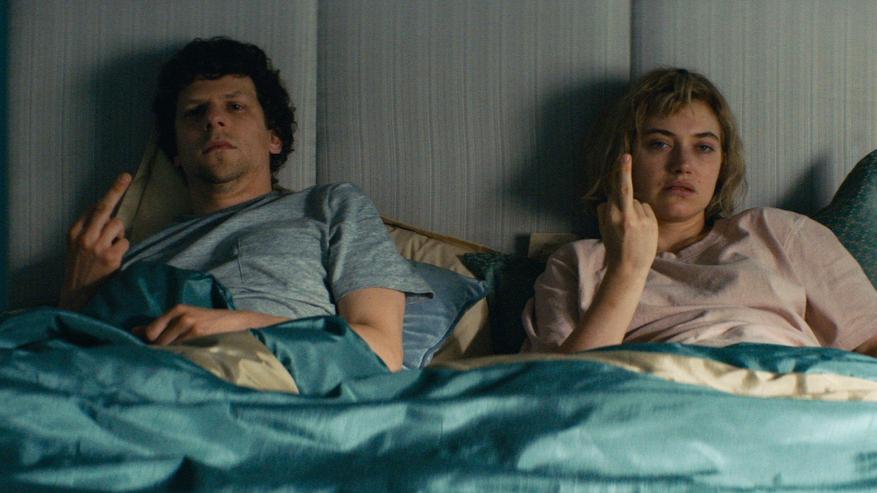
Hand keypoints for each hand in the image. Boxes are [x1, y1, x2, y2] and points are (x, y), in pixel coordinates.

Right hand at [59, 173, 131, 309]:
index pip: (95, 207)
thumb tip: (106, 211)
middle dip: (117, 190)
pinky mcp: (110, 257)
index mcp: (75, 231)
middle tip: (127, 176)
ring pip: (118, 225)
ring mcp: (97, 247)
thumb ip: (88, 228)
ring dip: (119, 234)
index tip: (123, 178)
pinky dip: (123, 247)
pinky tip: (115, 257)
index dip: (111, 192)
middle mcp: (85, 237)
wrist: (77, 293)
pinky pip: (125, 242)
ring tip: (111, 247)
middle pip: (104, 208)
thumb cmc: (81, 265)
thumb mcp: (76, 245)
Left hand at [133, 305, 287, 344]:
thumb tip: (134, 332)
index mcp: (176, 309)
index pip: (151, 331)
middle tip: (169, 357)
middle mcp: (180, 314)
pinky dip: (181, 355)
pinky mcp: (198, 333)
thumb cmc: (209, 322)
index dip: (151, 344)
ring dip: (170, 355)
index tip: (155, 352)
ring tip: (180, 357)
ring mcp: (189, 323)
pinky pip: (181, 349)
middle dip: (159, 351)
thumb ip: (161, 325)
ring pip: (168, 346)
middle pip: (157, 340)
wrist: (236, 322)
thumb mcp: (185, 319)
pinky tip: (188, 356)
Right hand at [597, 154, 657, 273]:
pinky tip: (640, 229)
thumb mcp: (603, 229)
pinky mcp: (652, 223)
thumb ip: (605, 212)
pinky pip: (645, 210)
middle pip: (626, 191)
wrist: (630, 267)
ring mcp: (642, 220)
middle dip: (624, 173)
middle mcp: (627, 216)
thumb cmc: (614, 246)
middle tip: (624, 157)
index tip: (625, 157)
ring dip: (633, 209)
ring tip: (631, 227)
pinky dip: (642, 215)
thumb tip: (609, 198)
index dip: (622, 172)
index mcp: (612, 216)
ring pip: (636, 202)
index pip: (618, 190)